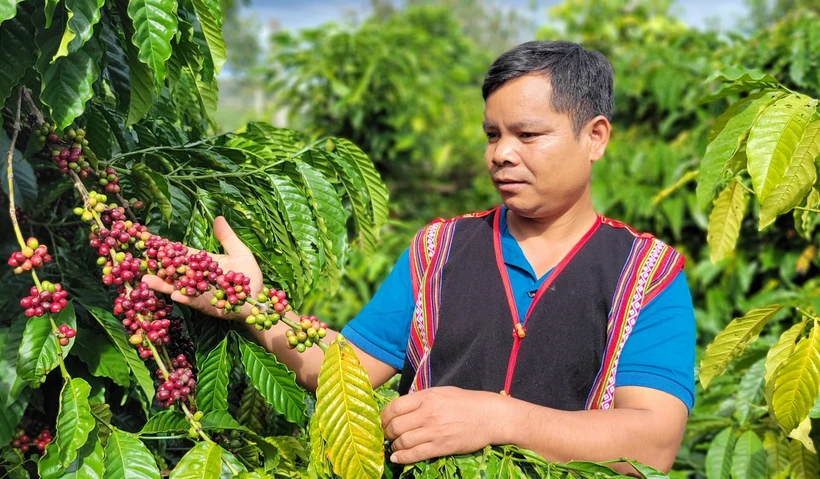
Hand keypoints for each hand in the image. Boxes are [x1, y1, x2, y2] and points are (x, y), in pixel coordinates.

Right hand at [141, 216, 263, 319]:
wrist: (257, 299)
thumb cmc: (249, 276)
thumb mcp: (239, 252)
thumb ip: (227, 237)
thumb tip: (218, 218)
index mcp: (201, 262)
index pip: (180, 252)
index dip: (165, 247)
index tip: (147, 239)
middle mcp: (195, 276)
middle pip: (173, 269)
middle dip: (155, 265)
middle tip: (136, 259)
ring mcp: (198, 291)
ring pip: (176, 286)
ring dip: (162, 283)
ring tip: (145, 279)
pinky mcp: (205, 304)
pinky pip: (192, 300)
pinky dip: (184, 297)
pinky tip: (174, 294)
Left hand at [381, 386, 504, 463]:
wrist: (490, 416)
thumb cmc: (466, 402)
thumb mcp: (442, 392)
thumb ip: (422, 399)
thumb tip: (403, 408)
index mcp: (427, 397)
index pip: (395, 407)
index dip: (384, 416)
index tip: (383, 421)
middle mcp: (428, 413)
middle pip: (396, 425)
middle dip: (387, 432)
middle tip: (388, 435)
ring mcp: (435, 431)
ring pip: (403, 441)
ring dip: (395, 445)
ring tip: (394, 446)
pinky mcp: (442, 446)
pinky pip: (416, 453)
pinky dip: (403, 457)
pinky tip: (397, 458)